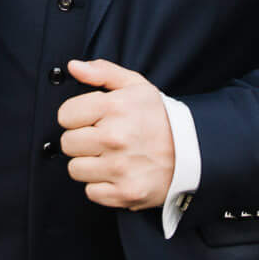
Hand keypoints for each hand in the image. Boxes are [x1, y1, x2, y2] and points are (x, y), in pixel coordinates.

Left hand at [58, 59, 174, 209]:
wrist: (193, 152)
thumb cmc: (160, 118)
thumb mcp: (136, 85)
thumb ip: (102, 72)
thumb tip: (73, 67)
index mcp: (115, 107)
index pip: (65, 115)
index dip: (76, 116)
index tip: (90, 119)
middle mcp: (115, 138)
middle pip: (67, 143)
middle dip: (81, 140)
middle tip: (102, 139)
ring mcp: (120, 168)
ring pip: (75, 169)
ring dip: (89, 164)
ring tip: (109, 156)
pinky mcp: (124, 192)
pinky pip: (91, 192)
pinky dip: (101, 185)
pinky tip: (117, 174)